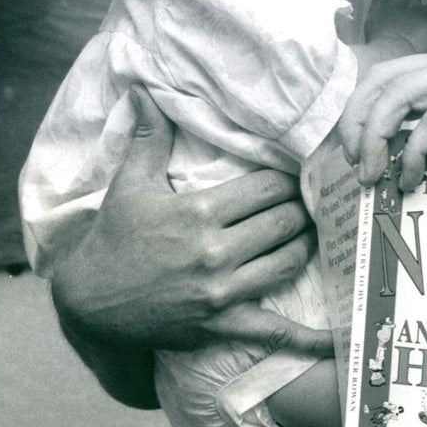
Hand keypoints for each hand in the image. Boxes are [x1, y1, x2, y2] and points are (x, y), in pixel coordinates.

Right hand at [51, 87, 332, 356]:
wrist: (89, 303)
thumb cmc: (113, 237)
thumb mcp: (130, 183)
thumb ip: (149, 136)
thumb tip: (146, 89)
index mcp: (199, 211)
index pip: (268, 187)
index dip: (288, 180)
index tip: (295, 176)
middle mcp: (215, 251)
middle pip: (285, 221)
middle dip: (302, 208)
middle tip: (310, 202)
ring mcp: (222, 291)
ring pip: (289, 260)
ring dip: (307, 245)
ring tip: (313, 233)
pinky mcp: (222, 325)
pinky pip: (275, 331)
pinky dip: (308, 338)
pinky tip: (337, 337)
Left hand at [339, 45, 426, 189]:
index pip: (391, 74)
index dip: (362, 109)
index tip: (355, 149)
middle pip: (382, 79)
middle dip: (355, 122)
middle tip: (351, 164)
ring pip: (399, 94)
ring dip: (375, 136)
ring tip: (372, 175)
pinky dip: (415, 147)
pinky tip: (413, 174)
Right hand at [363, 0, 426, 56]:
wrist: (393, 56)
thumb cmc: (376, 43)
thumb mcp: (370, 21)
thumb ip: (378, 4)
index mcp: (385, 0)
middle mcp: (404, 0)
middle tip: (408, 11)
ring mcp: (421, 9)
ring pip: (426, 5)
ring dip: (423, 12)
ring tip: (419, 28)